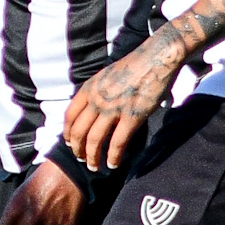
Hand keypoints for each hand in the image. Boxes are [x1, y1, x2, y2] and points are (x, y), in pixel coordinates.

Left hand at [64, 33, 185, 171]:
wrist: (157, 57)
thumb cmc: (136, 65)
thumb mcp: (107, 75)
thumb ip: (97, 92)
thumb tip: (95, 108)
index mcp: (89, 88)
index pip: (69, 116)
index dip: (68, 134)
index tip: (71, 143)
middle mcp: (97, 99)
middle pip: (78, 132)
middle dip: (78, 150)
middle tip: (82, 159)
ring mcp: (114, 108)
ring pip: (94, 141)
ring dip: (92, 158)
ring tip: (95, 167)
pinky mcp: (132, 116)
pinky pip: (117, 143)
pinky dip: (113, 157)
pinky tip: (114, 164)